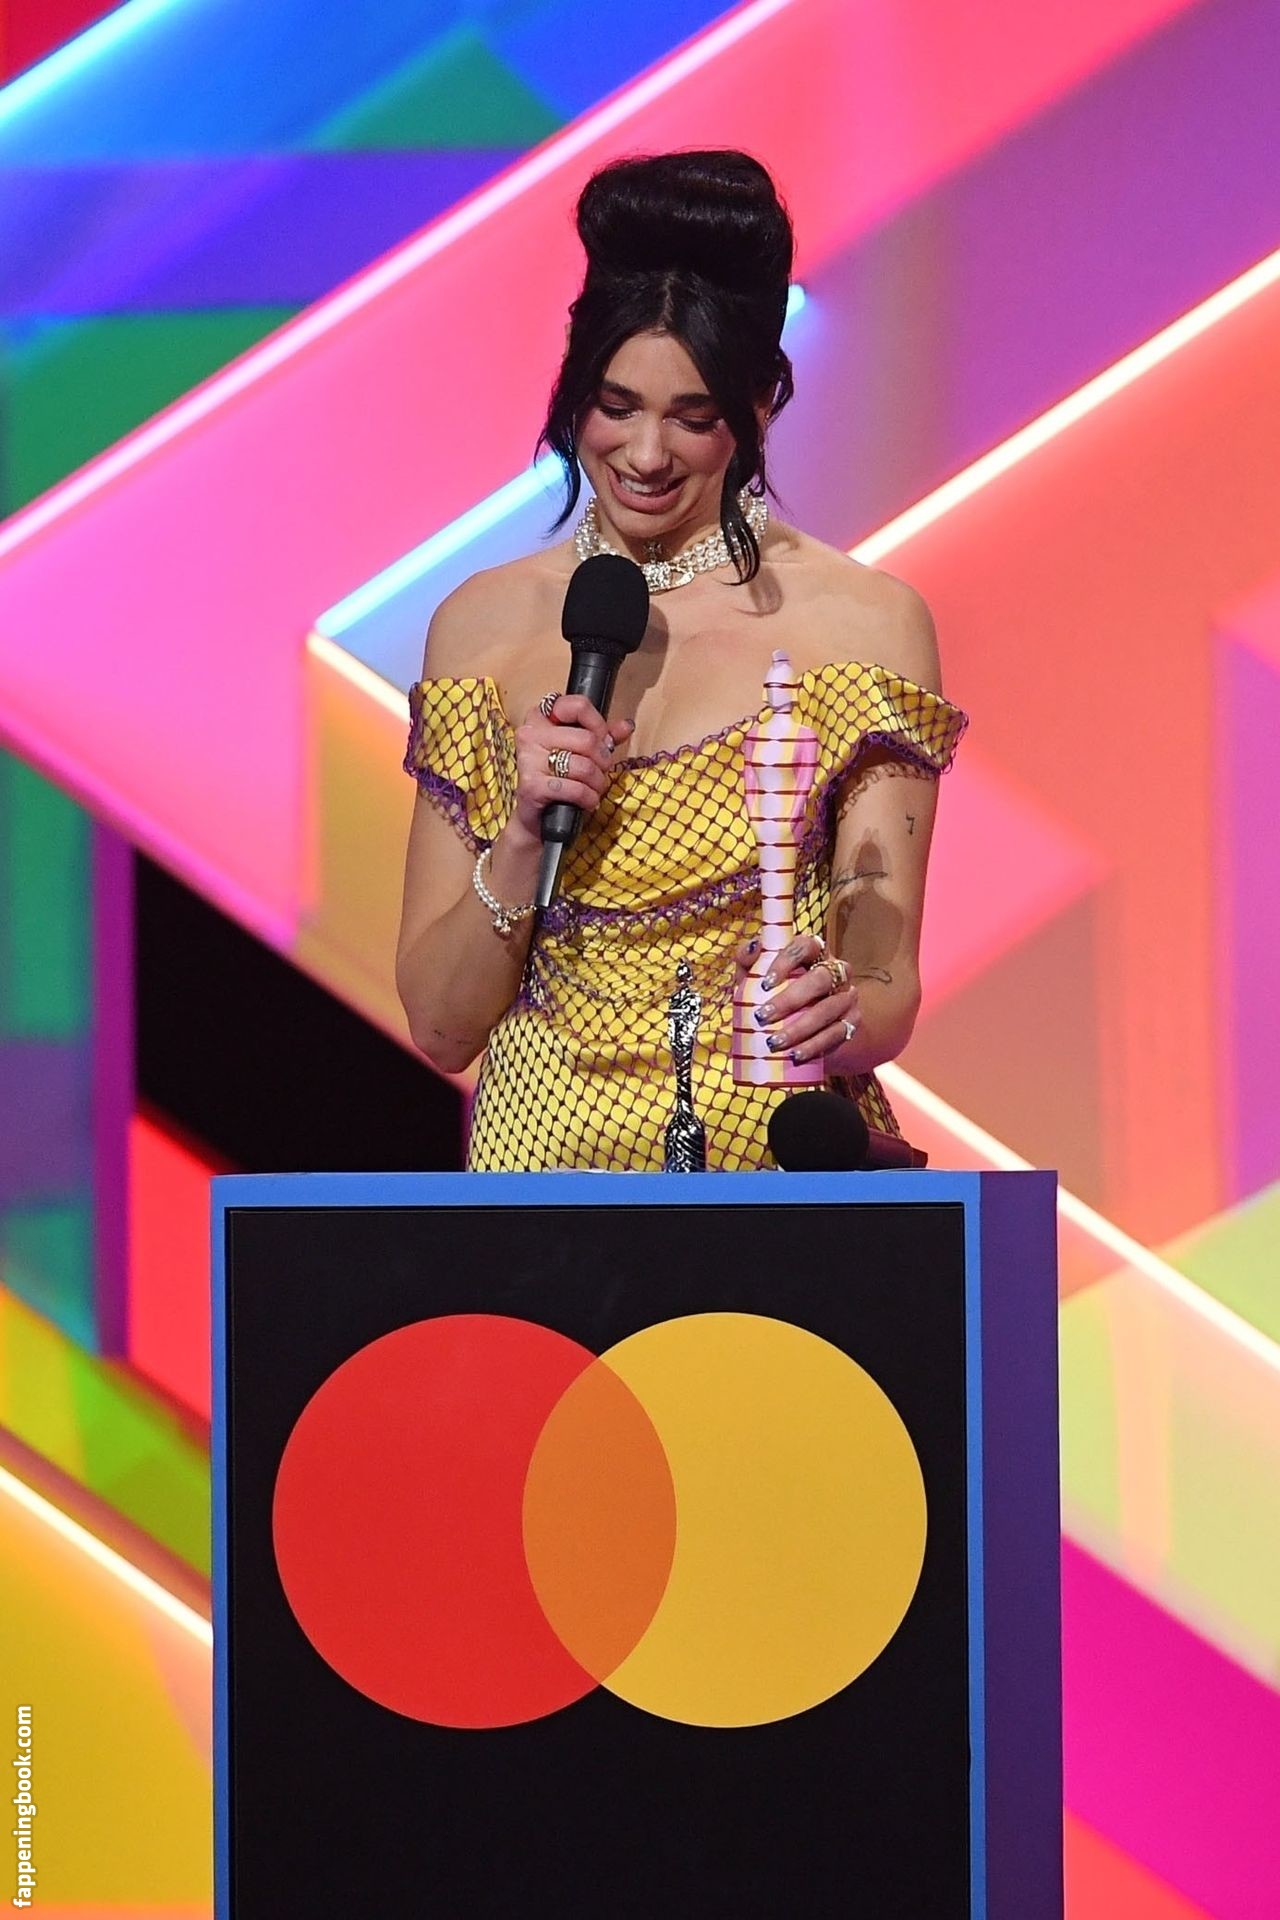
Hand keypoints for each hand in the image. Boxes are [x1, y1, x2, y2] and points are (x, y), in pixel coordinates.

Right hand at [510, 694, 634, 843]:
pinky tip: (587, 802)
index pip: (578, 705)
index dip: (598, 725)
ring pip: (584, 766)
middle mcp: (530, 733)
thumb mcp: (583, 752)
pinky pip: (575, 789)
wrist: (537, 816)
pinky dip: (588, 798)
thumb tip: (627, 725)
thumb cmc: (560, 779)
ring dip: (597, 783)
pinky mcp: (531, 786)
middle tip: (600, 772)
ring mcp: (528, 759)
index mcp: (541, 717)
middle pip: (587, 739)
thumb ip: (604, 736)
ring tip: (593, 789)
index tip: (601, 740)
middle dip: (603, 760)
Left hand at [733, 931, 861, 1067]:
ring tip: (775, 1042)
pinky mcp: (852, 1022)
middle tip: (763, 1016)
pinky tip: (796, 1054)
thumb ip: (748, 960)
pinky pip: (837, 1033)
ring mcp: (846, 996)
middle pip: (821, 978)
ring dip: (800, 1027)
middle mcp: (836, 970)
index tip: (765, 983)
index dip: (787, 961)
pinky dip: (814, 1045)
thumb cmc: (775, 995)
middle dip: (791, 999)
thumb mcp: (756, 978)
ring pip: (829, 1008)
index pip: (806, 946)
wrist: (806, 1029)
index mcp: (813, 953)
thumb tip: (753, 948)